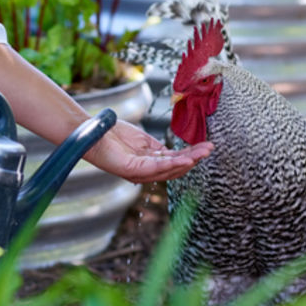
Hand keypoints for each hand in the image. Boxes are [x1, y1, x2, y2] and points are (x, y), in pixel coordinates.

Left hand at [86, 120, 212, 183]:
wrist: (94, 132)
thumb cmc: (114, 135)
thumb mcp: (143, 142)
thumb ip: (158, 148)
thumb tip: (175, 151)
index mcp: (149, 165)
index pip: (175, 162)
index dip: (192, 155)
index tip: (207, 146)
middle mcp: (146, 173)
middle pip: (176, 168)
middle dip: (195, 158)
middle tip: (210, 149)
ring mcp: (139, 173)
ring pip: (170, 169)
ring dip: (189, 160)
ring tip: (204, 152)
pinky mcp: (132, 169)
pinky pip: (157, 167)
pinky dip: (173, 163)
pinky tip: (186, 158)